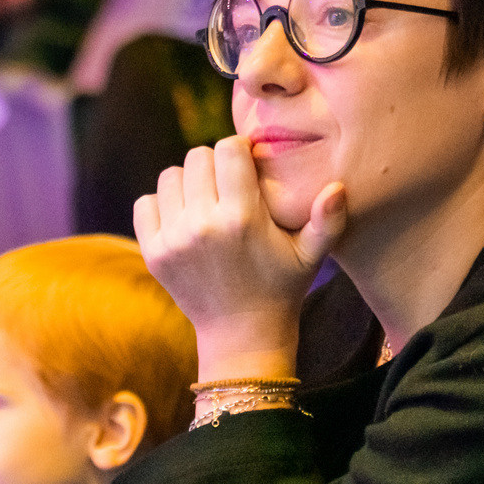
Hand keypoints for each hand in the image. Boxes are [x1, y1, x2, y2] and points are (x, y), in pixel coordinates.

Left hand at [134, 137, 346, 382]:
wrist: (242, 334)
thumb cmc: (282, 287)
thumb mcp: (312, 256)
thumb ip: (329, 220)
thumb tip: (338, 186)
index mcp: (243, 217)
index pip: (228, 149)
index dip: (239, 150)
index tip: (246, 164)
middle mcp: (204, 225)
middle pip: (197, 156)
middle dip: (214, 164)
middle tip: (227, 184)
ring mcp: (175, 239)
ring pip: (170, 176)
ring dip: (187, 183)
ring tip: (206, 202)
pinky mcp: (154, 253)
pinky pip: (145, 204)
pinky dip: (161, 205)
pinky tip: (183, 218)